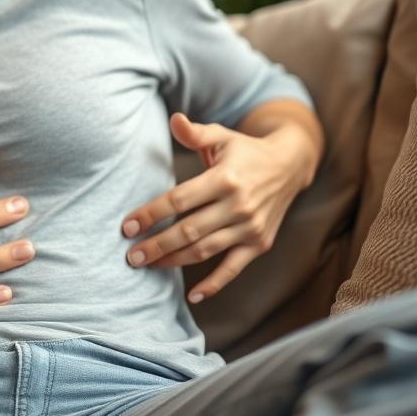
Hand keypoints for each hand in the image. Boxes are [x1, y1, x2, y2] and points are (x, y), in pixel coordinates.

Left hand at [121, 112, 311, 303]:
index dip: (151, 214)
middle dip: (157, 245)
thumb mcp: (221, 137)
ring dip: (174, 261)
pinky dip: (214, 284)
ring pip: (205, 250)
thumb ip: (194, 133)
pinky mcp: (259, 244)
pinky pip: (233, 269)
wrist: (290, 166)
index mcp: (224, 179)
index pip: (179, 200)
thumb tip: (173, 119)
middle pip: (189, 230)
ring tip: (147, 265)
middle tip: (130, 256)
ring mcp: (250, 228)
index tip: (127, 226)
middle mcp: (239, 205)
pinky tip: (192, 296)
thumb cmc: (244, 151)